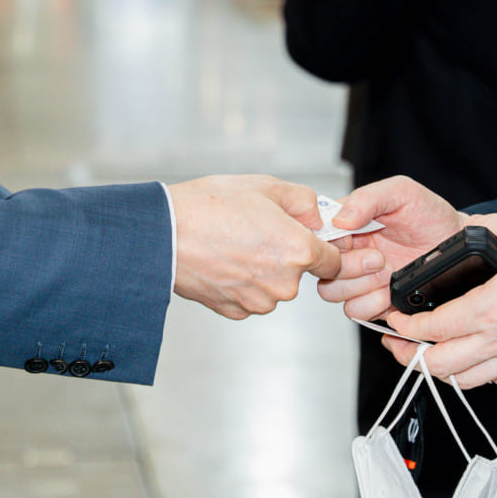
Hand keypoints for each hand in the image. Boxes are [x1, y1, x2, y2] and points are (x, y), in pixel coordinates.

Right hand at [168, 175, 344, 319]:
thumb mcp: (264, 186)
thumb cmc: (209, 206)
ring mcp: (258, 301)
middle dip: (285, 254)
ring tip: (234, 243)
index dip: (323, 247)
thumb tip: (316, 217)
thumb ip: (303, 201)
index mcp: (298, 250)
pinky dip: (241, 282)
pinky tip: (222, 260)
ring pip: (274, 287)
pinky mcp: (235, 311)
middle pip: (300, 273)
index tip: (308, 239)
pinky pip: (250, 297)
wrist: (163, 233)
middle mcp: (283, 283)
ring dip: (262, 270)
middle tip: (256, 231)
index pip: (333, 262)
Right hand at [317, 176, 464, 320]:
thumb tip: (340, 219)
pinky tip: (389, 291)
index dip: (328, 242)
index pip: (317, 235)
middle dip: (348, 266)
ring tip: (386, 273)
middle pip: (321, 268)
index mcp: (348, 223)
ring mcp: (361, 279)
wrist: (458, 243)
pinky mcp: (374, 301)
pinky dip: (371, 303)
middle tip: (378, 257)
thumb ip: (368, 198)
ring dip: (360, 286)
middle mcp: (349, 251)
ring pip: (333, 292)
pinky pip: (355, 311)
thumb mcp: (402, 192)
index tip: (351, 238)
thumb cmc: (431, 215)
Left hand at [379, 215, 496, 387]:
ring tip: (423, 355)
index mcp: (489, 309)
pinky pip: (492, 382)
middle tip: (396, 342)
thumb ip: (492, 227)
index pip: (432, 328)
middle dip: (409, 356)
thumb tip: (470, 224)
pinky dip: (472, 376)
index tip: (394, 316)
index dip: (404, 326)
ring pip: (462, 381)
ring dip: (437, 370)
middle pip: (438, 364)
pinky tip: (467, 360)